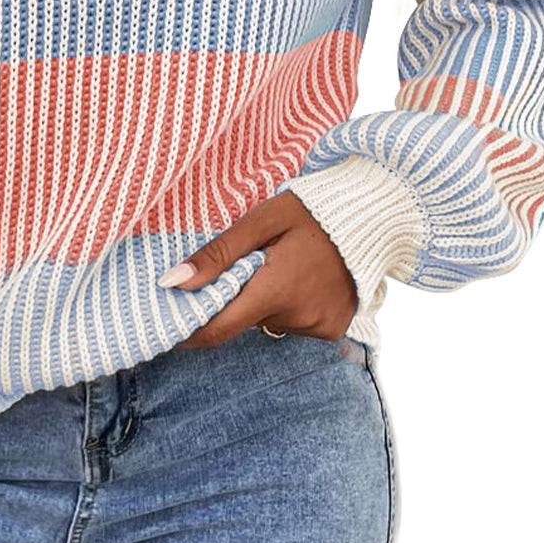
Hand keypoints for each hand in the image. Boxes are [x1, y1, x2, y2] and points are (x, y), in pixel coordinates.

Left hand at [162, 192, 358, 350]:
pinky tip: (301, 280)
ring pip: (267, 322)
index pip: (218, 328)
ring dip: (262, 301)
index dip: (190, 331)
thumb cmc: (312, 212)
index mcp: (275, 290)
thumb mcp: (261, 221)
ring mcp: (318, 327)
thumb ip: (216, 254)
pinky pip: (294, 325)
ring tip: (281, 266)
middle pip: (244, 322)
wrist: (374, 216)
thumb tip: (172, 283)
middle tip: (241, 267)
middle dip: (232, 300)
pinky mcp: (332, 330)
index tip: (170, 325)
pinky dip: (288, 307)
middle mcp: (298, 317)